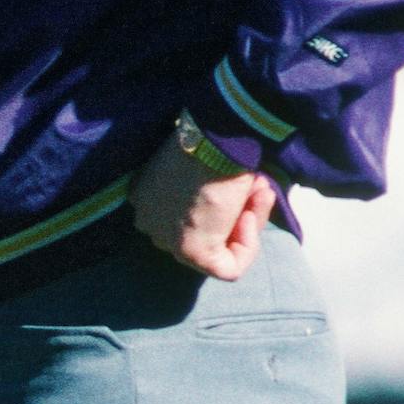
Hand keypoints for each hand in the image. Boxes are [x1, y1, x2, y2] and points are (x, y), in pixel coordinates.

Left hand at [129, 130, 274, 279]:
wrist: (215, 136)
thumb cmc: (211, 138)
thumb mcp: (202, 160)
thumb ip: (205, 184)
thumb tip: (238, 196)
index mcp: (144, 196)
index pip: (184, 212)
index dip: (221, 200)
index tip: (241, 179)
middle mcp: (148, 221)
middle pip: (200, 229)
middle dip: (236, 210)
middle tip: (258, 185)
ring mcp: (167, 240)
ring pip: (216, 247)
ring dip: (248, 220)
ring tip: (260, 190)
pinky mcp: (192, 252)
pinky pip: (228, 268)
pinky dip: (248, 245)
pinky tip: (250, 215)